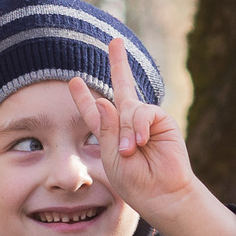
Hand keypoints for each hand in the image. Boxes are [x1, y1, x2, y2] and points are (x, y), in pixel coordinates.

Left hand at [68, 38, 235, 235]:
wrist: (161, 193)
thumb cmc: (135, 182)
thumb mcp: (111, 157)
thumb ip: (107, 129)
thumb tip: (105, 100)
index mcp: (110, 133)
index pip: (94, 111)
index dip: (83, 97)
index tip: (74, 81)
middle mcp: (127, 122)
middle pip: (121, 87)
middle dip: (118, 63)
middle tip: (115, 41)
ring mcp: (145, 120)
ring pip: (128, 108)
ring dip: (127, 131)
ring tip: (131, 151)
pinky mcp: (161, 121)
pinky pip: (144, 112)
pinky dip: (139, 127)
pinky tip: (141, 143)